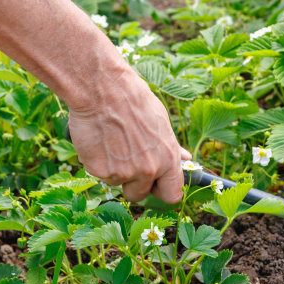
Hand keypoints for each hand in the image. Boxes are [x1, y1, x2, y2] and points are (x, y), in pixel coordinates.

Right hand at [68, 67, 190, 203]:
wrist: (102, 89)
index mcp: (167, 158)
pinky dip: (97, 161)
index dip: (161, 190)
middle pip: (139, 195)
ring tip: (111, 140)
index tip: (154, 185)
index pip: (172, 194)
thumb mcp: (160, 121)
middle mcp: (148, 170)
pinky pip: (99, 174)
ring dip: (113, 169)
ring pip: (116, 183)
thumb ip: (171, 146)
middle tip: (125, 159)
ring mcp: (123, 173)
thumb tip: (186, 158)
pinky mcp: (100, 171)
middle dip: (132, 183)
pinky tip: (99, 139)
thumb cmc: (133, 100)